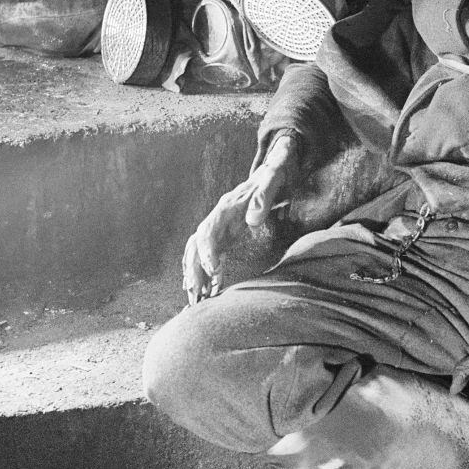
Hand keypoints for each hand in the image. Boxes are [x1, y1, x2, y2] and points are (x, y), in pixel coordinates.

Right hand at [183, 134, 297, 304]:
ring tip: (194, 300)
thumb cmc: (275, 174)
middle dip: (193, 270)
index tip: (213, 271)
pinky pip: (206, 256)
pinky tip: (203, 290)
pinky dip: (202, 273)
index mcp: (225, 208)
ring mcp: (218, 227)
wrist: (275, 168)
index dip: (206, 253)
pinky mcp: (224, 235)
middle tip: (195, 295)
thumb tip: (253, 220)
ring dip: (193, 275)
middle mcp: (216, 218)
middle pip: (195, 246)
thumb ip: (263, 197)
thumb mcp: (274, 179)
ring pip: (196, 253)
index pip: (207, 233)